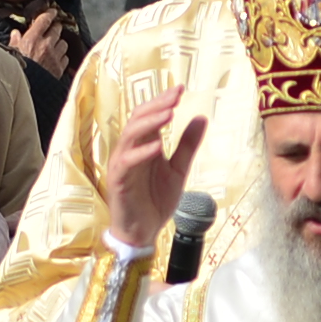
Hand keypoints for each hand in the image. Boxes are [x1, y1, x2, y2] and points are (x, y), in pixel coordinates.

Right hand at [99, 81, 212, 245]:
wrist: (143, 232)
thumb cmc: (156, 200)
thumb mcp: (179, 170)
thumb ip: (187, 145)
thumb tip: (201, 117)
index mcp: (143, 145)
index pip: (149, 116)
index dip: (162, 101)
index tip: (180, 89)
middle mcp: (130, 150)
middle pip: (138, 119)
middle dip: (157, 106)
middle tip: (175, 95)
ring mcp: (122, 164)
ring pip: (131, 136)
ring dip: (150, 124)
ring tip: (169, 113)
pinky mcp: (119, 181)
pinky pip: (127, 162)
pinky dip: (142, 153)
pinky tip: (157, 146)